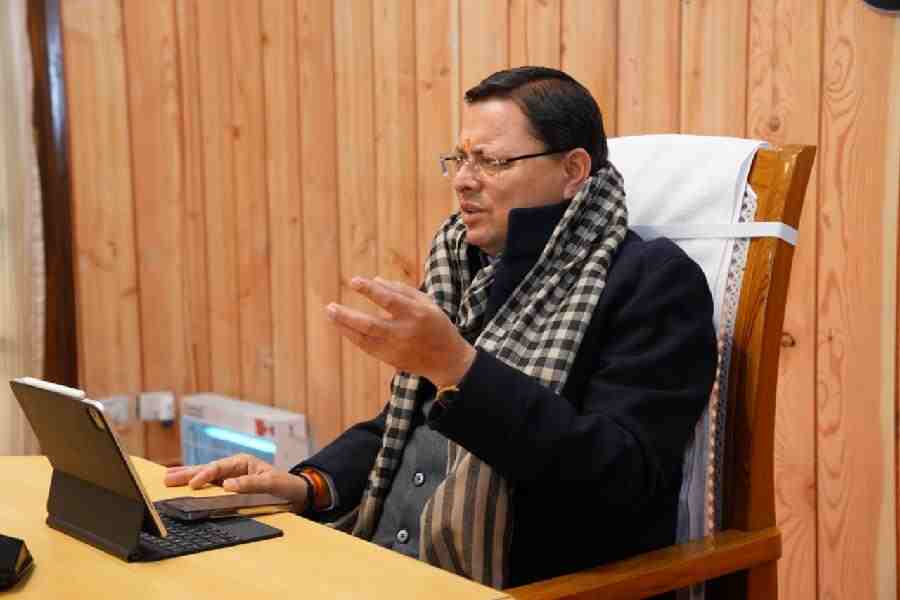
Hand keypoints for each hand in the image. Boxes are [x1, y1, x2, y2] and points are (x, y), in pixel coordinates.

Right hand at [164, 453, 310, 510]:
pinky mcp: (230, 487)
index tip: (193, 484)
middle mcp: (234, 467)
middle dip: (187, 473)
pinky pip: (210, 486)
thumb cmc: (285, 485)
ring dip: (187, 477)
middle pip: (207, 469)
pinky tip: (185, 486)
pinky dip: (197, 485)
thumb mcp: (271, 483)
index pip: (219, 467)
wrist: (295, 493)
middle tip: (168, 478)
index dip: (205, 475)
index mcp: (242, 462)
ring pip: (206, 476)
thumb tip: (227, 485)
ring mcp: (231, 477)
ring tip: (168, 478)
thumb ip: (250, 483)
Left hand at [326, 277, 476, 386]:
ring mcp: (396, 348)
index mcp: (416, 314)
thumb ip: (403, 290)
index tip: (354, 281)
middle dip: (348, 316)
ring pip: (364, 338)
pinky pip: (366, 347)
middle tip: (330, 306)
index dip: (370, 290)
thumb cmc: (436, 325)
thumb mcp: (427, 303)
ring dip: (345, 326)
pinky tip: (342, 327)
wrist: (446, 360)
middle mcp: (404, 332)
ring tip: (331, 314)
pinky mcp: (390, 359)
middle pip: (370, 324)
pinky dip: (353, 337)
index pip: (389, 300)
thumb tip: (376, 280)